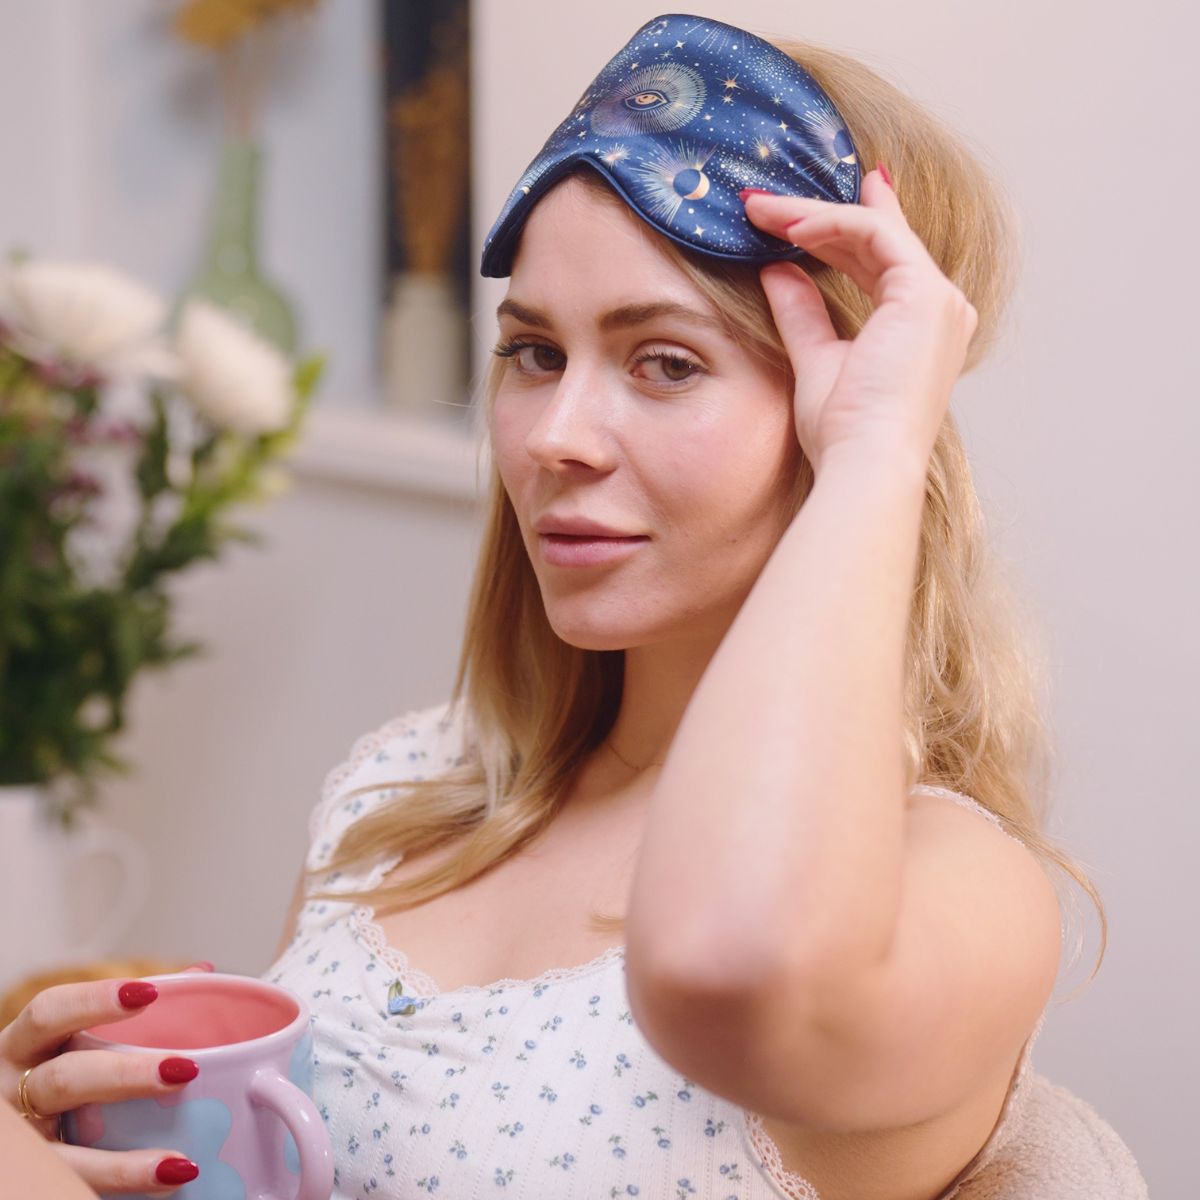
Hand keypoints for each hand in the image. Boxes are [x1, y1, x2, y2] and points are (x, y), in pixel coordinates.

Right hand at [0, 964, 212, 1193]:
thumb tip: (201, 974)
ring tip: (180, 1163)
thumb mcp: (70, 1042)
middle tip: (184, 1070)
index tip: (147, 993)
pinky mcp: (30, 1184)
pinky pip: (67, 1190)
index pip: (49, 1012)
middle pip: (63, 1081)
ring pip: (64, 1156)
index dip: (94, 1000)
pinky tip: (165, 1186)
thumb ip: (131, 1011)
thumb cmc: (55, 1075)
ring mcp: (21, 1146)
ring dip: (122, 1165)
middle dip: (124, 1076)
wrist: (12, 1142)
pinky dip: (117, 1191)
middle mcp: (12, 1092)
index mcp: (24, 1046)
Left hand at [742, 168, 977, 473]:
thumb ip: (802, 315)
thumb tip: (776, 272)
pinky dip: (830, 224)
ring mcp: (938, 299)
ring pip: (874, 230)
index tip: (808, 206)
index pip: (883, 260)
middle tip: (765, 204)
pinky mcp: (925, 293)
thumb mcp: (815, 361)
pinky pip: (874, 235)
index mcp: (920, 329)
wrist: (866, 463)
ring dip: (814, 215)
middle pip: (878, 241)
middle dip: (818, 215)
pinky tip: (788, 226)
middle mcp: (940, 309)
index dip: (844, 228)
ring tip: (762, 211)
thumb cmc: (845, 434)